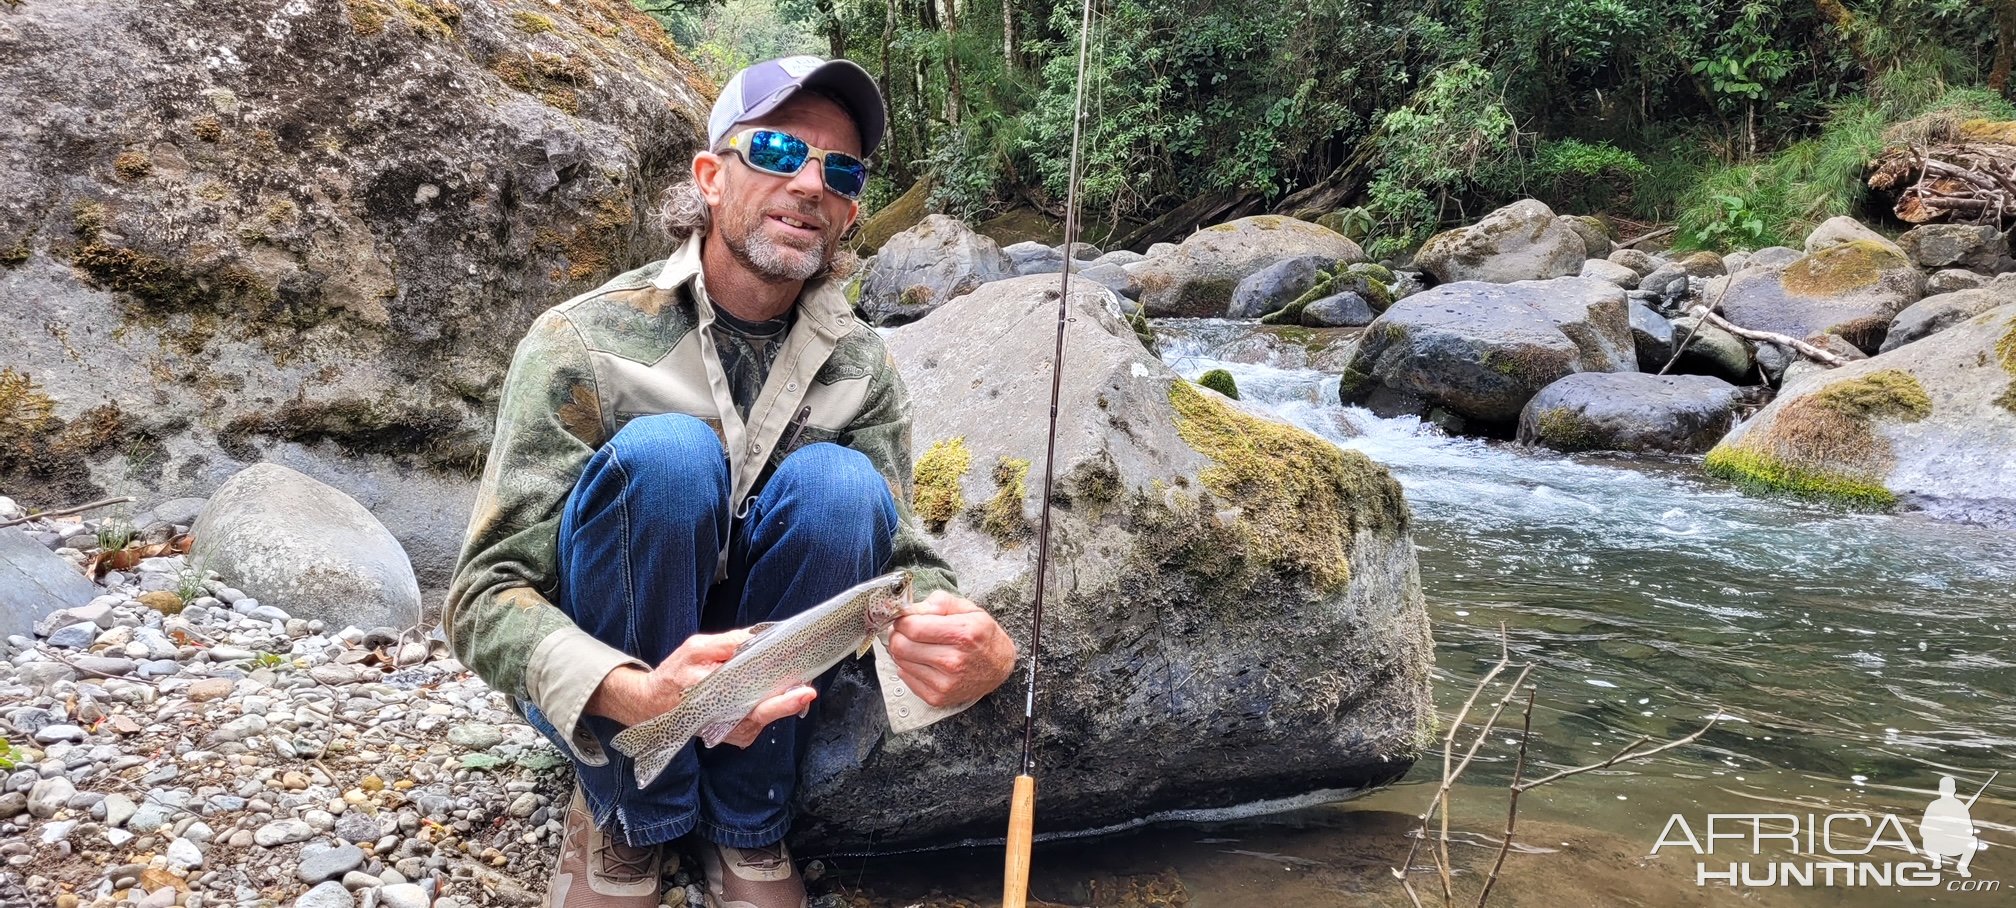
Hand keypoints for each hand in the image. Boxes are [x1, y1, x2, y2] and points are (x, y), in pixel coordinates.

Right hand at [587, 630, 817, 746]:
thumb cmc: (674, 673)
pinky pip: (760, 721)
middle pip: (764, 715)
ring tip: (793, 685)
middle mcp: (721, 721)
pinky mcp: (734, 735)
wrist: (654, 703)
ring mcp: (729, 732)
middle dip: (789, 700)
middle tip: (808, 687)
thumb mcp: (694, 649)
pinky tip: (773, 694)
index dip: (781, 700)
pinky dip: (770, 707)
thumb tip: (756, 639)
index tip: (803, 691)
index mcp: (710, 697)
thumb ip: (725, 644)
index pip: (751, 704)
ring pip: (765, 720)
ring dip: (782, 703)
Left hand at [886, 591, 1017, 707]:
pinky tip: (923, 661)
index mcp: (962, 634)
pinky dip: (909, 666)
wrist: (998, 667)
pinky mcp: (937, 698)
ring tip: (918, 645)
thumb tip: (911, 609)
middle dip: (898, 635)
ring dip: (903, 651)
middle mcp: (953, 661)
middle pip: (901, 646)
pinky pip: (905, 678)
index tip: (904, 618)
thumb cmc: (983, 636)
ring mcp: (944, 683)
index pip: (913, 628)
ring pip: (900, 662)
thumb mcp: (969, 609)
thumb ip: (939, 602)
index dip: (902, 620)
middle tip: (905, 631)